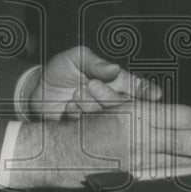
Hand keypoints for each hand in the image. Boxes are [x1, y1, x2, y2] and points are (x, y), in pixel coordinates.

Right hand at [10, 101, 190, 187]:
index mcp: (136, 116)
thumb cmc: (83, 124)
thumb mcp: (115, 107)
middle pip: (185, 143)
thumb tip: (178, 119)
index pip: (179, 118)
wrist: (58, 151)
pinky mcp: (131, 178)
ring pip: (178, 162)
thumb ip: (144, 111)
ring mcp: (136, 162)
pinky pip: (162, 175)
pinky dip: (180, 174)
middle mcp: (139, 139)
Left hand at [26, 45, 160, 119]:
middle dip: (108, 96)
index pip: (137, 87)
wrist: (36, 91)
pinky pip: (89, 129)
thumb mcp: (76, 58)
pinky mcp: (86, 133)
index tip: (154, 96)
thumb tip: (114, 69)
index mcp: (116, 81)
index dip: (148, 92)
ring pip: (107, 118)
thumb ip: (95, 63)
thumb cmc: (61, 70)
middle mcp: (112, 102)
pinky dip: (77, 117)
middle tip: (90, 85)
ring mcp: (101, 118)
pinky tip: (67, 109)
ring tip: (74, 94)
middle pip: (124, 105)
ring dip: (90, 106)